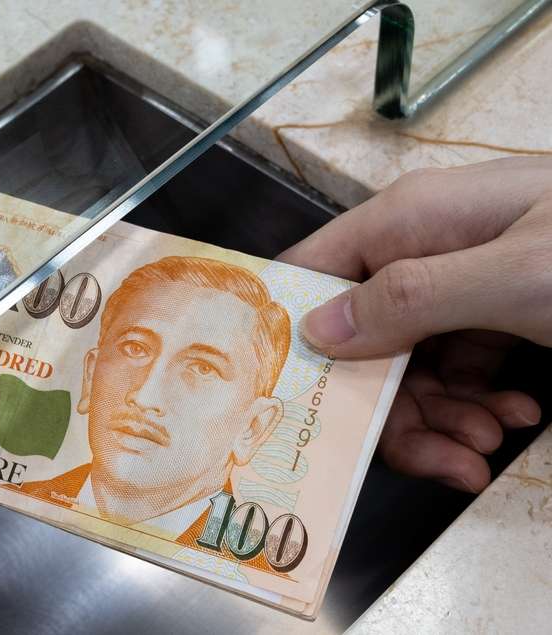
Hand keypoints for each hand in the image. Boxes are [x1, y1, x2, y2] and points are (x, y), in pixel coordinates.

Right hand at [279, 157, 551, 492]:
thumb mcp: (516, 276)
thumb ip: (412, 298)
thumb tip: (317, 328)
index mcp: (409, 222)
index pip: (312, 269)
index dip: (291, 329)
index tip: (287, 399)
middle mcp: (422, 254)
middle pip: (361, 341)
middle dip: (394, 405)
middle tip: (445, 451)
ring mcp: (459, 289)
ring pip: (407, 370)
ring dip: (443, 418)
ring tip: (492, 441)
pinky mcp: (494, 319)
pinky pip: (455, 375)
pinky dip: (478, 407)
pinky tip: (516, 417)